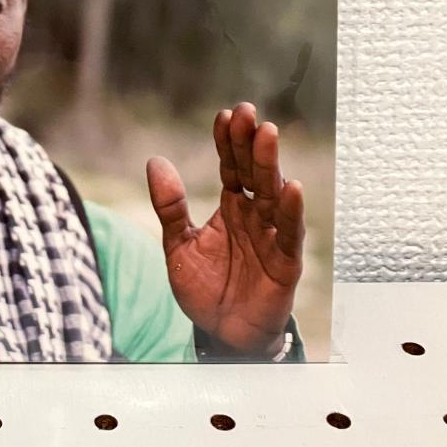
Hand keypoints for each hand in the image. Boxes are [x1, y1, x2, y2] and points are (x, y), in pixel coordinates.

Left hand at [145, 103, 303, 357]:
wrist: (221, 335)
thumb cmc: (205, 289)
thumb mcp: (178, 244)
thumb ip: (169, 206)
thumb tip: (155, 162)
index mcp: (231, 207)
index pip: (231, 166)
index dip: (228, 141)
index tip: (225, 114)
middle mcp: (254, 216)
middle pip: (254, 171)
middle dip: (250, 142)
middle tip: (248, 112)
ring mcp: (272, 237)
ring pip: (273, 194)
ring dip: (270, 164)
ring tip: (267, 133)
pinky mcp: (285, 263)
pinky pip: (290, 234)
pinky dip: (292, 211)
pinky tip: (292, 187)